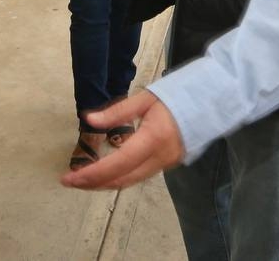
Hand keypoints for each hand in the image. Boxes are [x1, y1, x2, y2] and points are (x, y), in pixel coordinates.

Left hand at [59, 91, 184, 190]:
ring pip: (131, 181)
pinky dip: (119, 177)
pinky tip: (105, 173)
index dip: (93, 174)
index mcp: (153, 138)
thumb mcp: (144, 98)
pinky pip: (139, 176)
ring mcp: (166, 164)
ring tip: (82, 179)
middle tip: (68, 181)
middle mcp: (160, 157)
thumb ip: (116, 112)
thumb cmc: (175, 96)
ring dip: (105, 183)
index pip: (118, 163)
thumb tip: (88, 119)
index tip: (69, 178)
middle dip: (93, 183)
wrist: (210, 102)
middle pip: (122, 179)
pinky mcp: (168, 165)